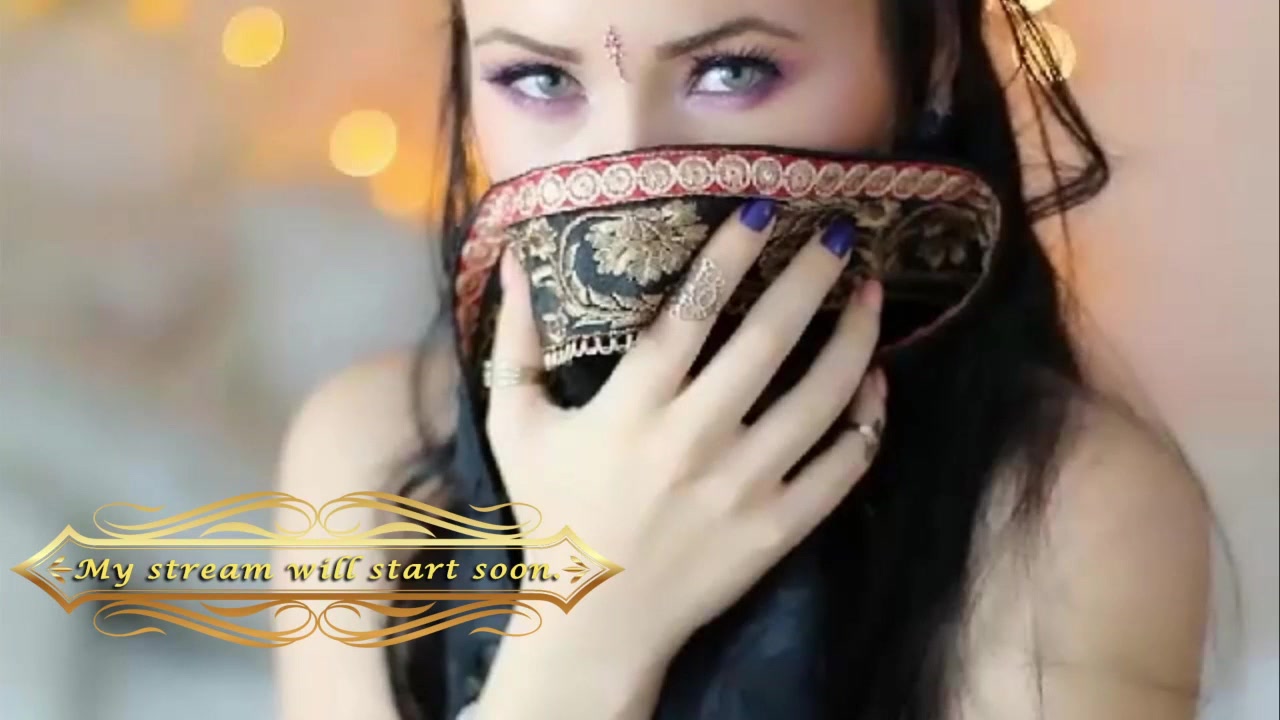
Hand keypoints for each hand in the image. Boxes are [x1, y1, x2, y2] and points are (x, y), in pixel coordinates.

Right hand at [485, 199, 887, 663]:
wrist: (592, 623)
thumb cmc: (553, 515)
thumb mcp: (515, 426)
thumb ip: (515, 342)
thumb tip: (511, 260)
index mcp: (634, 406)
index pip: (693, 308)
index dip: (731, 249)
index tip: (761, 206)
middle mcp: (695, 437)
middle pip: (770, 337)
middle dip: (810, 274)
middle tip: (837, 232)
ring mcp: (744, 485)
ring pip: (821, 395)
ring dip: (854, 336)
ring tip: (870, 295)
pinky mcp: (778, 528)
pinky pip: (842, 466)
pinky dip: (867, 420)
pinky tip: (875, 382)